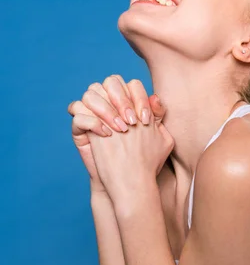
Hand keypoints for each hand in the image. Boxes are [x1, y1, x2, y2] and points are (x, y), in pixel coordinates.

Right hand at [67, 75, 165, 191]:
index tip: (145, 119)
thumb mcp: (158, 137)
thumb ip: (157, 115)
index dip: (138, 97)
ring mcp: (92, 114)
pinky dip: (91, 121)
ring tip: (120, 129)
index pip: (129, 84)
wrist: (128, 182)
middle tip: (132, 122)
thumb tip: (155, 98)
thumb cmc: (143, 158)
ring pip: (90, 94)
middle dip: (122, 100)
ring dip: (107, 109)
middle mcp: (109, 104)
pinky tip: (106, 135)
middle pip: (109, 82)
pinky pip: (77, 114)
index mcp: (127, 102)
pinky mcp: (79, 130)